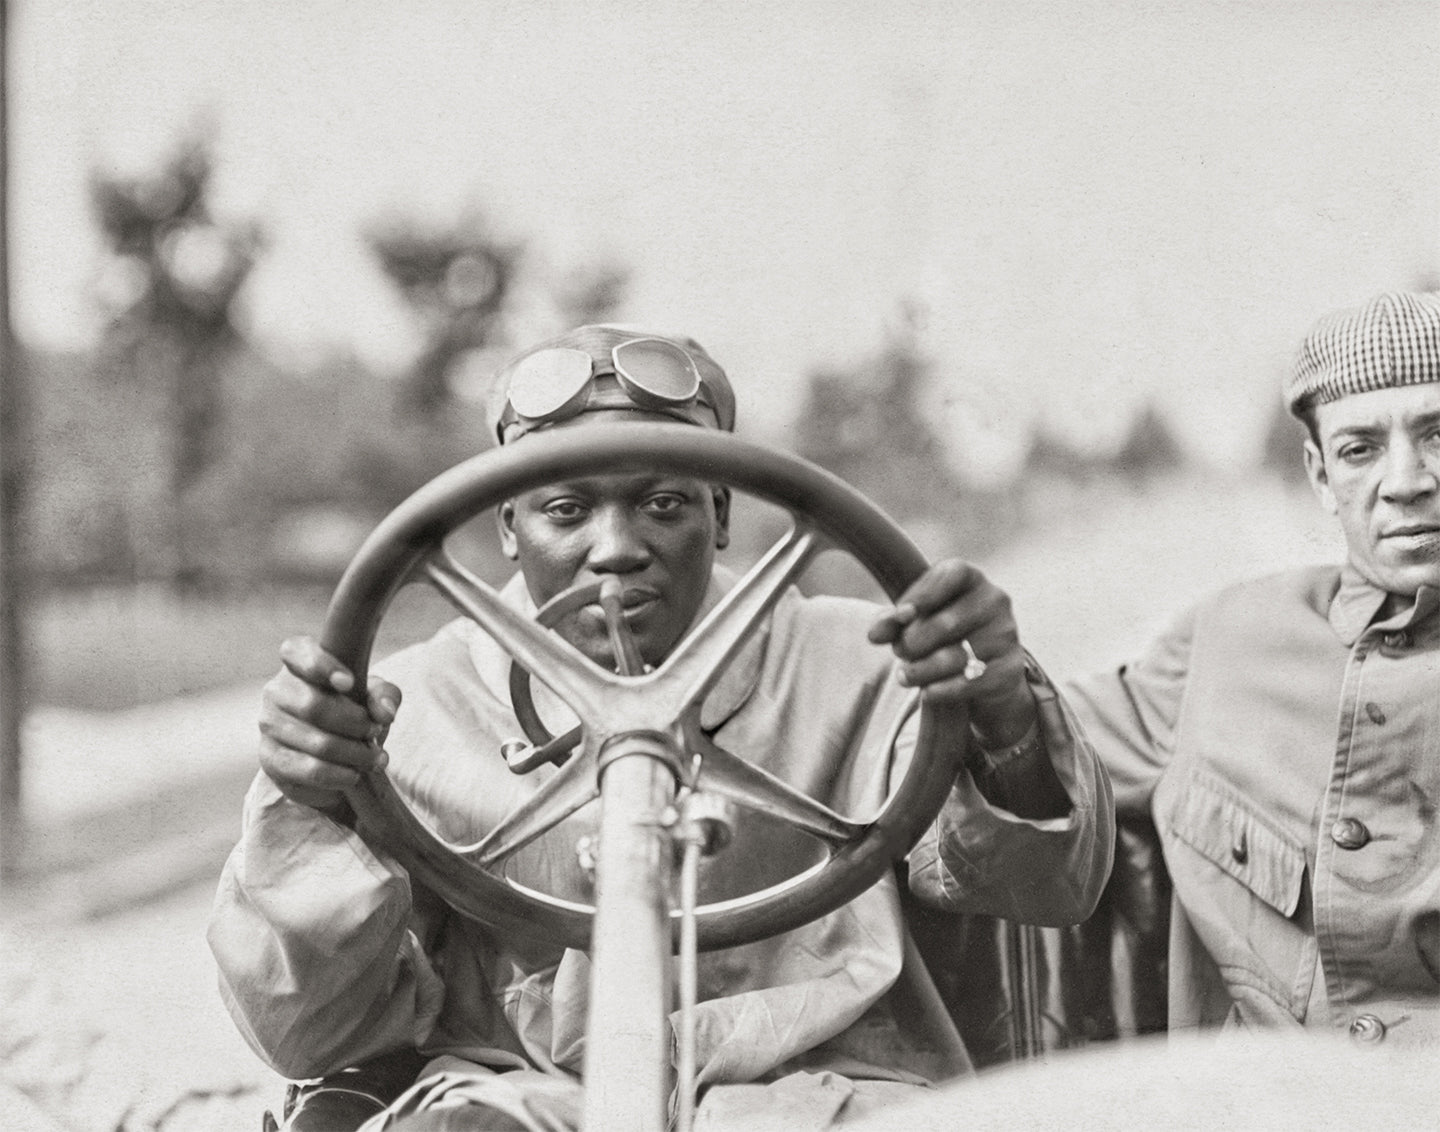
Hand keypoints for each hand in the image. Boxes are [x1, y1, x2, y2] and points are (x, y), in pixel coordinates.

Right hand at [258, 635, 400, 814]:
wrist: (334, 753)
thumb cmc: (353, 711)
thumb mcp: (374, 697)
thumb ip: (384, 695)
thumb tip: (385, 713)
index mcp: (297, 662)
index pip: (294, 651)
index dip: (320, 666)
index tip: (350, 683)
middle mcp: (276, 690)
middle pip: (314, 706)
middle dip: (354, 723)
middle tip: (375, 732)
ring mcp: (269, 726)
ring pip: (316, 742)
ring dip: (354, 754)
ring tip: (376, 760)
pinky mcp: (270, 759)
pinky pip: (307, 770)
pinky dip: (338, 775)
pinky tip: (354, 776)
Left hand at [868, 559, 1035, 745]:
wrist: (985, 669)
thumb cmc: (942, 632)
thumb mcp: (918, 618)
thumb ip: (894, 621)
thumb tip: (874, 634)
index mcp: (971, 579)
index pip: (953, 574)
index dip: (924, 593)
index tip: (902, 614)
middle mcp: (994, 601)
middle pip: (948, 623)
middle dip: (914, 641)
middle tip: (899, 652)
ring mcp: (1005, 635)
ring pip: (956, 657)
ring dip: (922, 670)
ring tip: (903, 676)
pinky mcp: (1009, 669)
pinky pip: (970, 683)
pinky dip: (943, 690)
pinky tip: (926, 693)